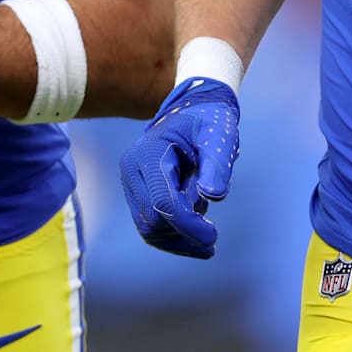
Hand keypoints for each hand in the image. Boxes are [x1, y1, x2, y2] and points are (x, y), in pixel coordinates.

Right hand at [118, 78, 239, 258]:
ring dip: (179, 237)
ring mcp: (131, 183)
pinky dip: (173, 237)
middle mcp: (132, 170)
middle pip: (153, 220)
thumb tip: (213, 196)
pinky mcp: (137, 194)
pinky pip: (150, 226)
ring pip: (149, 229)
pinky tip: (196, 239)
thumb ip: (217, 163)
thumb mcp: (219, 134)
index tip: (213, 237)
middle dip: (185, 229)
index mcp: (149, 153)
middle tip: (212, 228)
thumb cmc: (208, 121)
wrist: (192, 112)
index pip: (163, 203)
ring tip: (205, 225)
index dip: (188, 225)